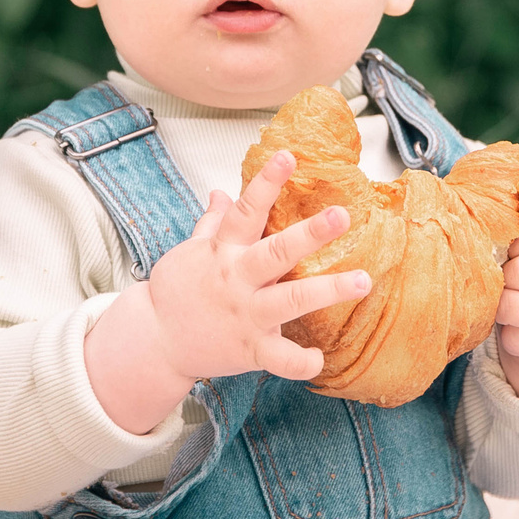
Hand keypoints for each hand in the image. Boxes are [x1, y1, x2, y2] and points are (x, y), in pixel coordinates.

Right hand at [83, 150, 372, 433]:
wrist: (155, 341)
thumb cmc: (176, 293)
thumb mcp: (190, 253)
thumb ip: (212, 224)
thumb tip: (220, 192)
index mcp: (223, 252)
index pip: (246, 210)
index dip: (266, 183)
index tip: (288, 157)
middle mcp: (237, 280)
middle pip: (276, 252)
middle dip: (310, 234)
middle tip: (342, 215)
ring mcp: (245, 315)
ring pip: (290, 301)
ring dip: (328, 290)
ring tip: (362, 280)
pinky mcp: (250, 349)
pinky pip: (280, 357)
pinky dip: (300, 361)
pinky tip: (320, 357)